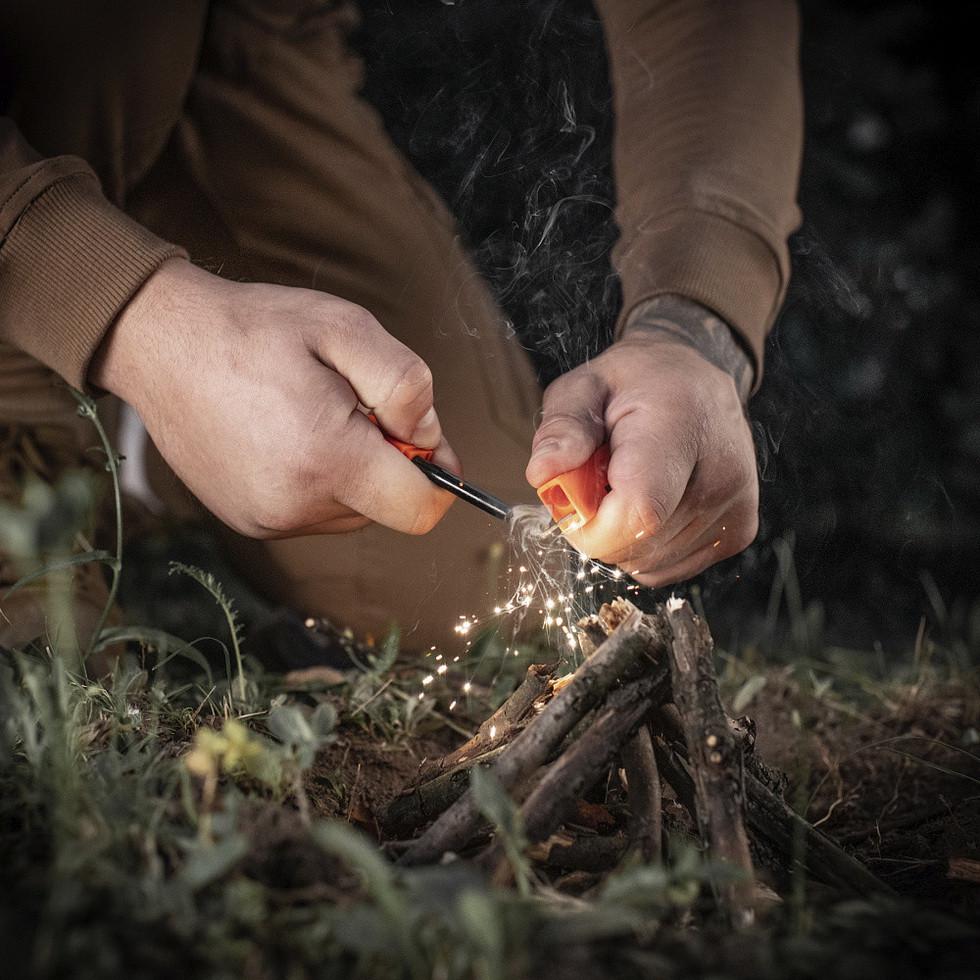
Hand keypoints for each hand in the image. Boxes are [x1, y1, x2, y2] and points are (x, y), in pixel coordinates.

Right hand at [92, 258, 457, 537]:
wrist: (160, 344)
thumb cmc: (254, 329)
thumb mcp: (346, 328)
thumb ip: (407, 385)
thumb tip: (430, 439)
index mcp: (326, 460)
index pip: (419, 509)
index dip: (437, 476)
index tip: (418, 437)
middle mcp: (295, 506)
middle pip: (387, 508)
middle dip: (388, 462)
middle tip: (350, 404)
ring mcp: (267, 520)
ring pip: (351, 512)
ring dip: (352, 471)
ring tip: (310, 416)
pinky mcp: (249, 521)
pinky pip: (314, 512)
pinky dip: (318, 480)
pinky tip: (287, 435)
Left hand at [525, 295, 757, 585]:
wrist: (695, 381)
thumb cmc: (633, 384)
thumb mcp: (583, 388)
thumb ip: (561, 429)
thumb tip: (542, 473)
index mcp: (681, 428)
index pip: (640, 510)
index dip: (591, 523)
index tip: (575, 496)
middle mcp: (722, 473)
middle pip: (637, 544)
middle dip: (598, 525)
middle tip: (600, 479)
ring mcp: (736, 507)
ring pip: (646, 563)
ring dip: (621, 536)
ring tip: (629, 484)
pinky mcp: (739, 532)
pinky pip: (665, 568)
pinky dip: (643, 546)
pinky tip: (651, 502)